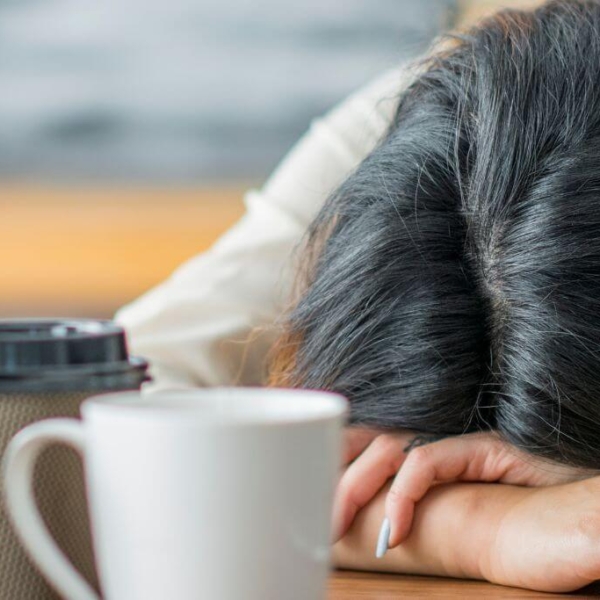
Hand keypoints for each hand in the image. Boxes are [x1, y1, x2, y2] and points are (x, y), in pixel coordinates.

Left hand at [333, 428, 594, 555]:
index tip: (299, 492)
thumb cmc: (510, 511)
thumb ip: (405, 509)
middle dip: (329, 471)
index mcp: (417, 446)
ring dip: (355, 486)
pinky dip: (404, 493)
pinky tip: (395, 531)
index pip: (360, 440)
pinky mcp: (482, 446)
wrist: (568, 508)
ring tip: (336, 529)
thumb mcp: (444, 512)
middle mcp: (431, 435)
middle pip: (363, 435)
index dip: (327, 459)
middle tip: (309, 519)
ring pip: (387, 446)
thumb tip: (362, 533)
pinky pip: (428, 459)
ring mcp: (455, 438)